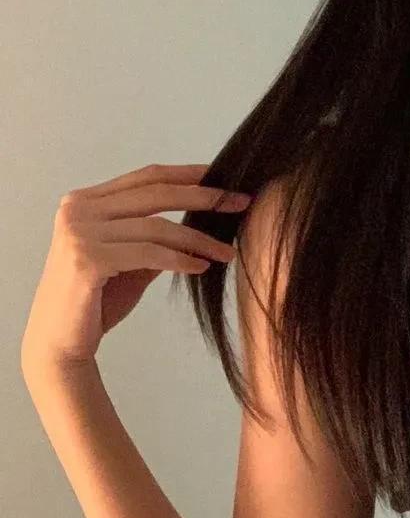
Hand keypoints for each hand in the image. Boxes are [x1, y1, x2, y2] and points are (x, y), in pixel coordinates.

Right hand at [20, 163, 251, 373]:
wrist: (60, 344)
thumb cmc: (97, 300)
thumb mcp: (132, 257)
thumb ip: (157, 233)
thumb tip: (205, 212)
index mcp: (85, 201)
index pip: (147, 176)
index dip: (189, 173)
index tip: (226, 176)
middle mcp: (78, 209)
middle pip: (156, 194)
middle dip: (205, 197)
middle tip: (241, 203)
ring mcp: (79, 232)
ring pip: (158, 227)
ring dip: (200, 239)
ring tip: (228, 252)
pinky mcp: (86, 259)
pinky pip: (149, 253)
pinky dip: (180, 260)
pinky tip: (201, 267)